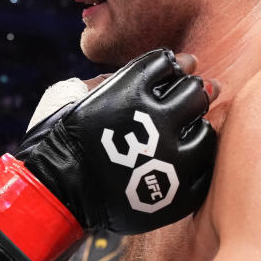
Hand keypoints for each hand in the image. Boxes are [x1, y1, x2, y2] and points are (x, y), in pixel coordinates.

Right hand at [0, 49, 216, 260]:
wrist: (53, 196)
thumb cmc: (54, 142)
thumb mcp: (66, 94)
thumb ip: (102, 79)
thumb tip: (124, 75)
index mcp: (131, 90)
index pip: (169, 64)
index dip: (170, 67)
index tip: (168, 75)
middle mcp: (157, 120)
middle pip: (195, 93)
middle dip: (190, 93)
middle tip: (184, 101)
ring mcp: (172, 158)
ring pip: (206, 131)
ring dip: (196, 129)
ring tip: (182, 135)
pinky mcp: (179, 192)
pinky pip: (205, 170)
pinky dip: (197, 162)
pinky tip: (182, 161)